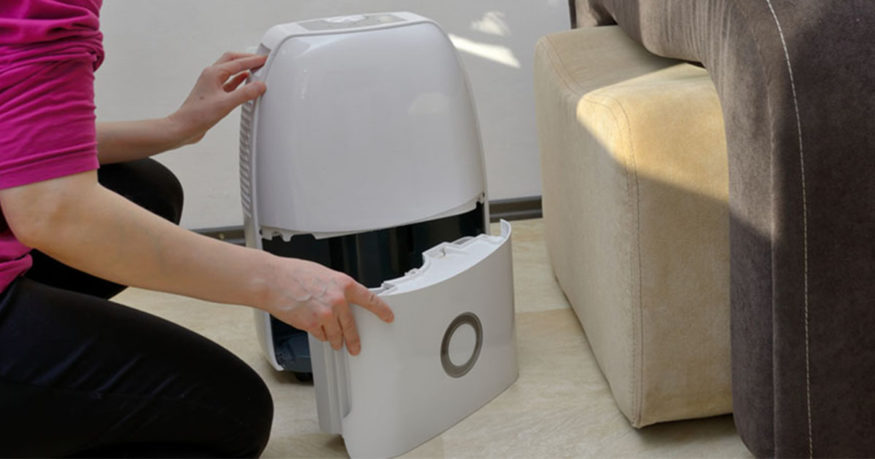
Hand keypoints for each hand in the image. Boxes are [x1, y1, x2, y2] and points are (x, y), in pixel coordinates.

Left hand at [168, 52, 266, 145]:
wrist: (184, 127)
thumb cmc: (197, 115)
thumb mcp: (225, 104)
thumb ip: (244, 94)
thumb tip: (259, 86)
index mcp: (213, 73)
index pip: (237, 63)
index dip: (253, 60)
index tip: (264, 59)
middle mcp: (211, 76)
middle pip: (232, 60)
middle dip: (247, 58)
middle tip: (260, 60)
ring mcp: (211, 84)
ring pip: (230, 70)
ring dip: (242, 67)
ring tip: (255, 68)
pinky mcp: (213, 94)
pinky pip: (229, 82)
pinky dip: (238, 79)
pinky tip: (244, 82)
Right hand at [264, 258, 393, 355]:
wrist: (273, 280)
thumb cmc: (293, 274)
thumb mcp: (322, 274)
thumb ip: (335, 287)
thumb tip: (341, 297)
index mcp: (343, 284)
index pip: (369, 299)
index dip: (381, 310)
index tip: (388, 316)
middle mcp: (338, 300)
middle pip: (351, 325)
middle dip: (353, 339)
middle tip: (355, 346)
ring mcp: (326, 314)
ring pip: (336, 334)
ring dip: (335, 339)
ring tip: (332, 340)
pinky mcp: (313, 324)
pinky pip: (322, 336)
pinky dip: (320, 335)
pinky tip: (314, 329)